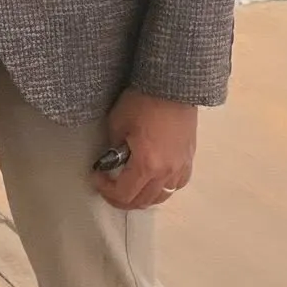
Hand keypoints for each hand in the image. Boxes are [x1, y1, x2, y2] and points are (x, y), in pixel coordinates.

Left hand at [93, 90, 197, 210]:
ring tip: (129, 185)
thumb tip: (111, 163)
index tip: (97, 176)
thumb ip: (113, 150)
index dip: (105, 190)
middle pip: (142, 201)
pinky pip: (175, 186)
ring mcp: (181, 168)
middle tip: (108, 186)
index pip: (124, 194)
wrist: (173, 85)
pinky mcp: (189, 160)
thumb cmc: (141, 101)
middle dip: (121, 198)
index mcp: (147, 164)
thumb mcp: (117, 124)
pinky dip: (161, 188)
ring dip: (141, 196)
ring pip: (160, 197)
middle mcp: (166, 173)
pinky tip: (152, 178)